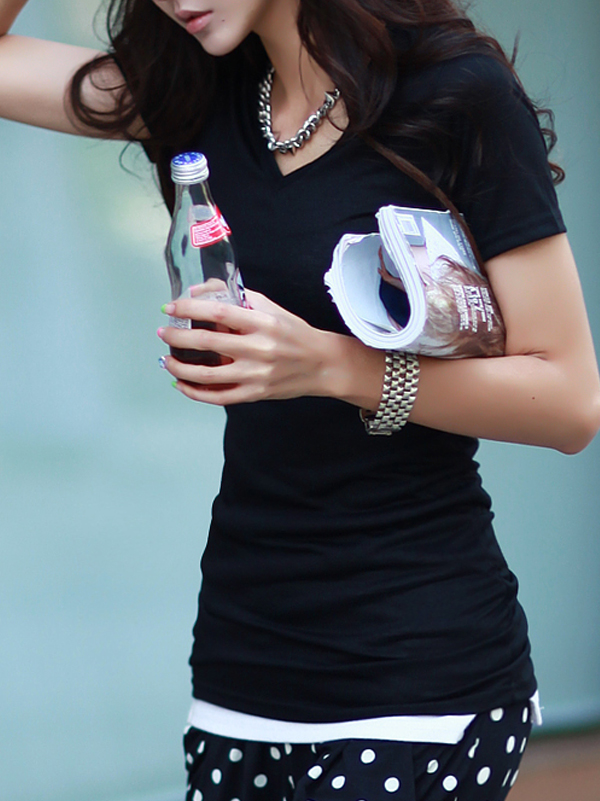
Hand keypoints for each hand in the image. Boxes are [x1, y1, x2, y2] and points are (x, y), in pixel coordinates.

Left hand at [157, 289, 352, 405]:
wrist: (322, 364)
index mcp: (262, 322)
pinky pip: (219, 397)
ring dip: (180, 366)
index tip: (172, 307)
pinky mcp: (255, 393)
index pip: (218, 311)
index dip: (189, 308)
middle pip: (207, 341)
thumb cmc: (294, 334)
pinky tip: (182, 383)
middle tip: (164, 332)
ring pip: (207, 374)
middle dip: (178, 336)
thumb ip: (237, 298)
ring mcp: (256, 374)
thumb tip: (199, 292)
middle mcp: (258, 348)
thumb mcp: (271, 308)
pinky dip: (195, 392)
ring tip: (167, 359)